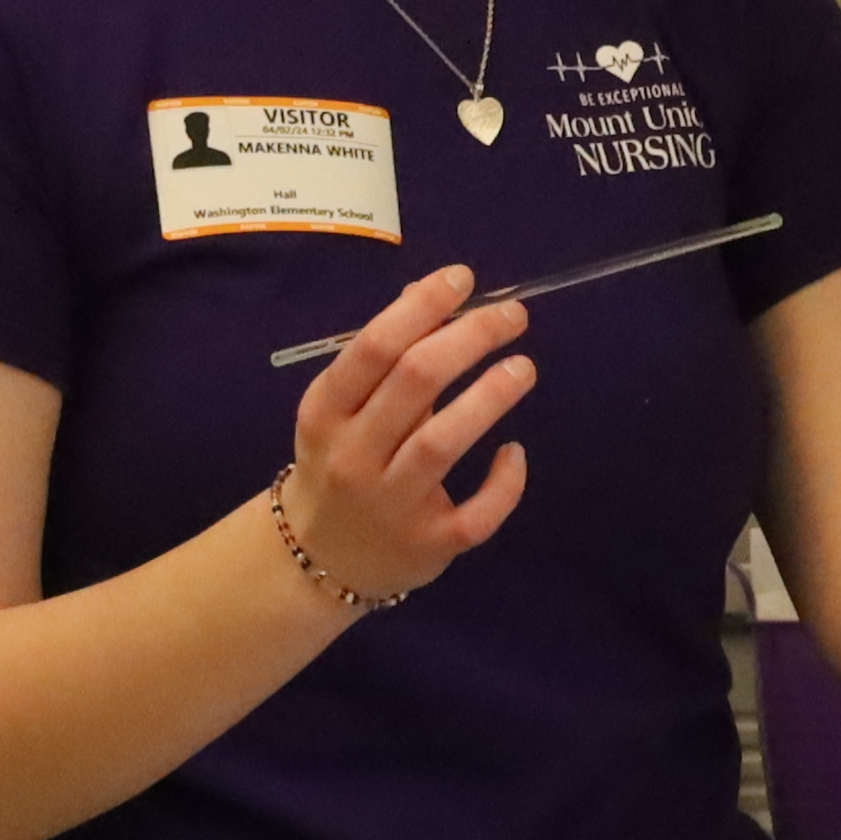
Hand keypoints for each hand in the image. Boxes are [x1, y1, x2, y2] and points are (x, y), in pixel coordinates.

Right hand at [281, 266, 534, 601]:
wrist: (317, 559)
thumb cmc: (339, 464)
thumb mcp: (341, 410)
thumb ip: (383, 358)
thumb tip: (429, 293)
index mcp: (325, 412)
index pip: (375, 347)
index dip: (422, 307)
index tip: (463, 279)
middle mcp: (353, 455)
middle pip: (414, 382)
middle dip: (469, 338)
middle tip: (513, 316)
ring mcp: (390, 504)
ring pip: (442, 442)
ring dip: (489, 397)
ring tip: (523, 368)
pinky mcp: (429, 545)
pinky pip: (476, 512)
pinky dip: (504, 482)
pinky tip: (514, 453)